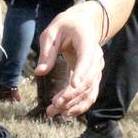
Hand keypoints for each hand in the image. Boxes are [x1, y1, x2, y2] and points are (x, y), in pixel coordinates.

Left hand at [35, 0, 104, 116]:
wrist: (84, 24)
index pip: (86, 58)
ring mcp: (97, 69)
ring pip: (90, 91)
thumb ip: (47, 51)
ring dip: (74, 104)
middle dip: (71, 94)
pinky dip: (80, 105)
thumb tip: (40, 72)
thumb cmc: (65, 26)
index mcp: (87, 42)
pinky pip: (91, 94)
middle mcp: (96, 57)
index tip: (72, 85)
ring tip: (53, 112)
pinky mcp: (93, 77)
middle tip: (54, 104)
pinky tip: (66, 113)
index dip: (80, 72)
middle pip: (88, 79)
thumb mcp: (51, 32)